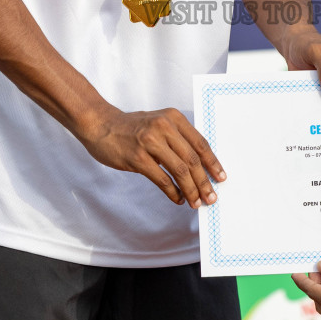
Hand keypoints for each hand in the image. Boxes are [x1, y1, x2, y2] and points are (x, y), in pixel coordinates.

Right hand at [79, 106, 224, 207]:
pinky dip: (172, 192)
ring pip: (179, 170)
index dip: (212, 163)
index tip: (220, 177)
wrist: (99, 124)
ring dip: (191, 189)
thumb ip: (177, 138)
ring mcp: (150, 142)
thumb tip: (199, 165)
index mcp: (173, 118)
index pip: (200, 143)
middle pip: (192, 159)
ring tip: (196, 202)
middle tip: (211, 197)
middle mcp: (164, 127)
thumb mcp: (158, 122)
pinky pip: (162, 179)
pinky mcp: (137, 157)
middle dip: (204, 181)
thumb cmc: (130, 127)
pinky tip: (178, 199)